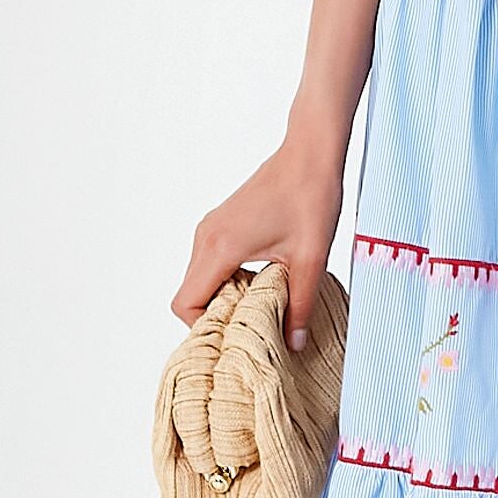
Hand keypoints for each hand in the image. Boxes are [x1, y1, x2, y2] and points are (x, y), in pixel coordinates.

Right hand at [173, 131, 346, 348]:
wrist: (311, 152)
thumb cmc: (311, 197)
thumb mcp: (311, 259)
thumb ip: (300, 306)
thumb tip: (294, 345)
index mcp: (220, 247)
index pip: (185, 304)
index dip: (205, 327)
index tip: (238, 334)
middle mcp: (207, 237)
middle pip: (190, 295)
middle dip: (217, 316)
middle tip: (255, 326)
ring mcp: (212, 228)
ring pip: (200, 279)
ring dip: (225, 297)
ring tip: (264, 305)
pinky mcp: (222, 224)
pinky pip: (211, 263)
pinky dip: (229, 280)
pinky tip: (264, 282)